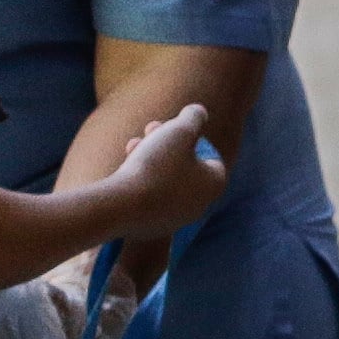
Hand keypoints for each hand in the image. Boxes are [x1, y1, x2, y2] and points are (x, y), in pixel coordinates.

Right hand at [111, 103, 227, 237]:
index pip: (209, 155)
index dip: (190, 137)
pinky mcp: (153, 227)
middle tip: (150, 129)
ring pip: (166, 180)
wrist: (124, 205)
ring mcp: (176, 218)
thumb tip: (199, 112)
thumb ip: (194, 117)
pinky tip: (123, 169)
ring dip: (151, 158)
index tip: (171, 129)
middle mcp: (200, 204)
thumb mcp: (179, 130)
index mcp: (214, 183)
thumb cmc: (156, 165)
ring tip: (132, 145)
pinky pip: (150, 197)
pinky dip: (140, 181)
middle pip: (186, 167)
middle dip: (167, 144)